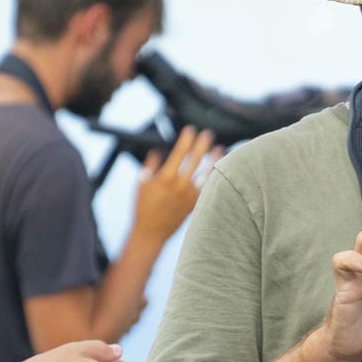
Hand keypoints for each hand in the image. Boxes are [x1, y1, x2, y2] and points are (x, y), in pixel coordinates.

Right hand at [131, 127, 220, 242]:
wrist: (151, 232)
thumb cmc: (143, 207)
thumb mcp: (141, 184)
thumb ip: (150, 165)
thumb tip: (158, 150)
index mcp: (166, 178)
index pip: (180, 153)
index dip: (186, 139)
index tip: (190, 129)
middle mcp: (180, 185)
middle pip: (196, 160)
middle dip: (202, 144)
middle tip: (208, 134)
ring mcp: (189, 196)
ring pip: (206, 174)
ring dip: (213, 160)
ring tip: (220, 149)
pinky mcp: (195, 205)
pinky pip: (207, 189)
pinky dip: (214, 178)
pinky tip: (219, 171)